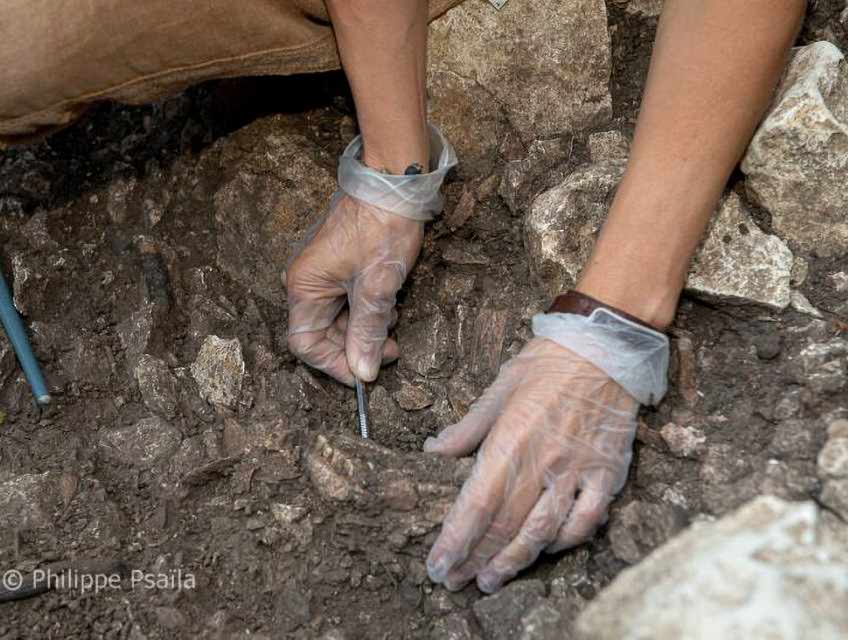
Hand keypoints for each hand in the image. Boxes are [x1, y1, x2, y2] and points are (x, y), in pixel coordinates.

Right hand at [285, 193, 423, 384]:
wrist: (393, 180)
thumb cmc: (382, 228)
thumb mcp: (378, 287)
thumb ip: (368, 332)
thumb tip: (363, 373)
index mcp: (305, 287)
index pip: (306, 344)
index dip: (335, 365)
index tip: (368, 374)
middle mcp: (306, 282)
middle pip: (323, 334)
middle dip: (358, 346)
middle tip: (393, 349)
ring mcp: (321, 273)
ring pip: (339, 319)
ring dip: (367, 328)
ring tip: (394, 319)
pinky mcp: (339, 265)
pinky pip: (347, 300)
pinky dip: (368, 310)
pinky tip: (390, 303)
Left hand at [424, 309, 667, 592]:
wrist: (605, 346)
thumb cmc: (547, 363)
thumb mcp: (499, 387)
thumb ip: (467, 427)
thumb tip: (433, 450)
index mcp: (511, 438)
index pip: (478, 502)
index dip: (456, 539)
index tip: (439, 562)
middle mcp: (544, 460)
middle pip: (505, 523)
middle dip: (476, 558)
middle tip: (456, 581)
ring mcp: (578, 469)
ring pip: (543, 529)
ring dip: (515, 560)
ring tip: (491, 580)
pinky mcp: (607, 473)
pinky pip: (587, 519)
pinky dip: (566, 540)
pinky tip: (546, 549)